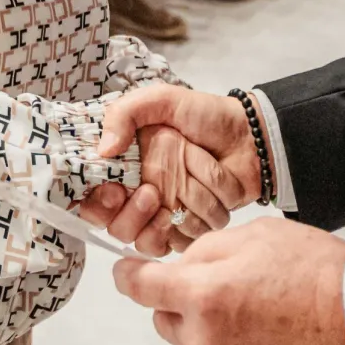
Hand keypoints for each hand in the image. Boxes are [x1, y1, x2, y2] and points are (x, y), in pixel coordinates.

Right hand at [77, 85, 260, 248]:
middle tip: (153, 193)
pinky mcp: (190, 230)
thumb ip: (124, 114)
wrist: (252, 138)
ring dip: (177, 210)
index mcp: (124, 166)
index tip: (115, 191)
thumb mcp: (162, 99)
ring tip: (192, 186)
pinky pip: (181, 245)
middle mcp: (138, 195)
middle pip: (118, 230)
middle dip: (135, 215)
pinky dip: (195, 224)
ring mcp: (165, 216)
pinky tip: (204, 205)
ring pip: (151, 241)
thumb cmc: (205, 116)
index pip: (92, 200)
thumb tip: (103, 150)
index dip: (98, 205)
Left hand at [113, 220, 344, 344]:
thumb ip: (207, 250)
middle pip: (165, 322)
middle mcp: (208, 341)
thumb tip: (182, 263)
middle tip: (219, 287)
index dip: (130, 275)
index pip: (141, 287)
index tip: (128, 273)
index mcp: (203, 294)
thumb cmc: (320, 275)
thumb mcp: (256, 236)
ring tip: (253, 314)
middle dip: (180, 303)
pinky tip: (267, 340)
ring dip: (207, 333)